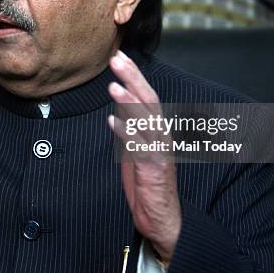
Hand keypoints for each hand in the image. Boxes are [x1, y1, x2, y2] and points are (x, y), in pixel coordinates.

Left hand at [108, 50, 180, 263]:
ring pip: (146, 121)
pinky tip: (112, 122)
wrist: (161, 216)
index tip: (118, 56)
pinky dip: (126, 133)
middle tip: (117, 59)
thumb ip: (131, 125)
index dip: (133, 75)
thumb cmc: (147, 180)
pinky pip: (139, 147)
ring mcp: (159, 150)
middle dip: (133, 78)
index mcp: (156, 127)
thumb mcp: (136, 146)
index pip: (145, 94)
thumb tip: (119, 104)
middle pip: (148, 100)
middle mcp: (161, 135)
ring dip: (129, 103)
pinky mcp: (154, 168)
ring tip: (113, 87)